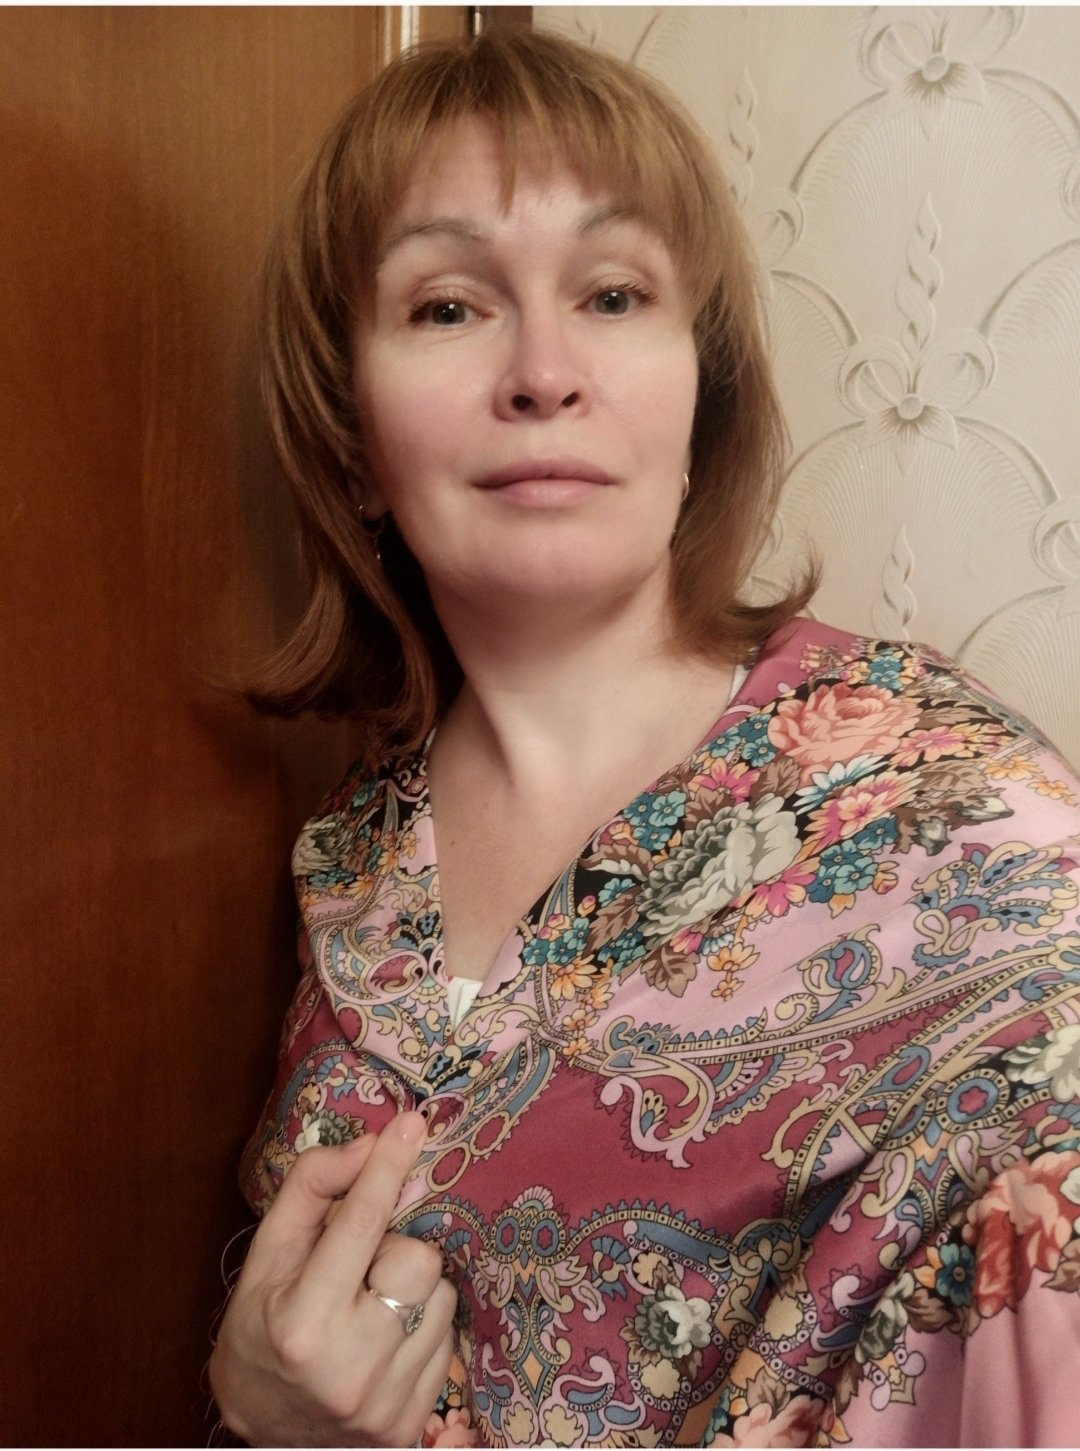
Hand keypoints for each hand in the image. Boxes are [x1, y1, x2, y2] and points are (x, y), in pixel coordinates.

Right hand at [209, 1112, 456, 1446]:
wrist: (265, 1432)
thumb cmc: (261, 1329)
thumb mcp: (267, 1255)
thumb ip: (312, 1189)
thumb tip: (367, 1147)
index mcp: (302, 1323)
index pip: (361, 1223)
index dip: (388, 1166)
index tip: (412, 1124)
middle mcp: (349, 1368)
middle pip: (419, 1260)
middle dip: (398, 1247)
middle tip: (365, 1263)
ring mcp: (385, 1402)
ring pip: (441, 1297)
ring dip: (414, 1287)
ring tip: (372, 1304)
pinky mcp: (412, 1424)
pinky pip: (448, 1339)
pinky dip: (423, 1324)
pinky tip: (387, 1336)